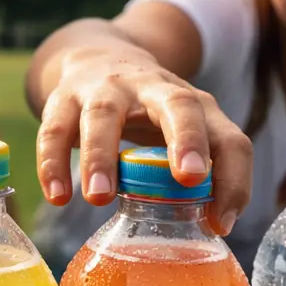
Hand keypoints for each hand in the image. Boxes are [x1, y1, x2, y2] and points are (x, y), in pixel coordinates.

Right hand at [36, 47, 250, 234]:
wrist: (98, 59)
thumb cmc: (152, 114)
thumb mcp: (185, 133)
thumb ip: (204, 173)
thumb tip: (216, 226)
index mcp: (195, 105)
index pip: (229, 138)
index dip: (233, 179)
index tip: (220, 222)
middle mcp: (155, 89)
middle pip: (178, 105)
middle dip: (186, 139)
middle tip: (188, 178)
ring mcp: (107, 88)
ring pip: (104, 114)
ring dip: (101, 156)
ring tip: (99, 198)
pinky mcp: (65, 97)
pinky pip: (55, 129)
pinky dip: (53, 162)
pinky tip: (58, 197)